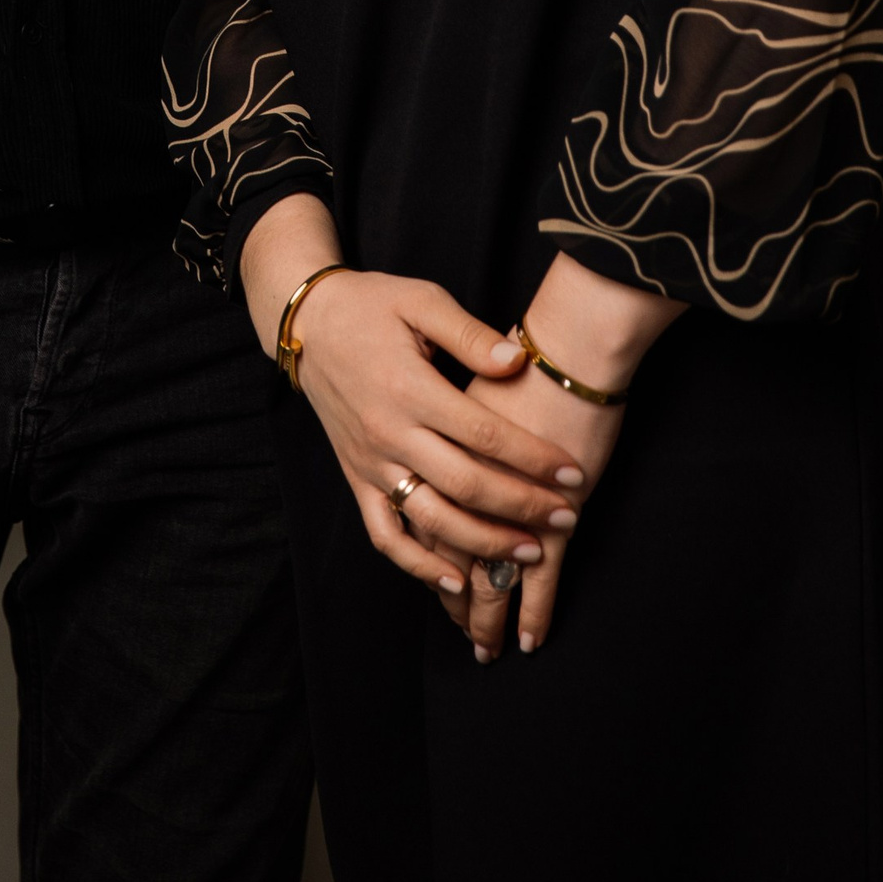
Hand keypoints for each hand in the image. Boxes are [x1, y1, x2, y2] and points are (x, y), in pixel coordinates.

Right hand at [239, 197, 583, 601]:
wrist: (310, 324)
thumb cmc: (373, 305)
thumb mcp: (422, 300)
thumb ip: (470, 334)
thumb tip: (516, 362)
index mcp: (409, 387)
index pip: (482, 433)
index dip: (531, 457)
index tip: (572, 472)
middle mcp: (389, 432)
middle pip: (465, 483)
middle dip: (522, 506)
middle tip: (567, 518)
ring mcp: (371, 462)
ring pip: (431, 518)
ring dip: (484, 542)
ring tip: (530, 553)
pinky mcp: (357, 479)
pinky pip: (385, 534)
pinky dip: (418, 565)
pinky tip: (455, 581)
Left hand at [443, 253, 684, 660]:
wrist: (578, 332)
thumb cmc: (531, 339)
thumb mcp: (453, 338)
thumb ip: (450, 391)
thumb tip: (442, 424)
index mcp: (440, 440)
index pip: (424, 511)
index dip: (428, 554)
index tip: (437, 583)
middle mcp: (468, 476)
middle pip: (451, 550)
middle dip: (458, 597)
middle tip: (462, 630)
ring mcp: (514, 500)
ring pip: (487, 572)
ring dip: (488, 612)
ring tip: (487, 644)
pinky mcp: (555, 510)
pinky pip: (540, 576)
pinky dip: (534, 609)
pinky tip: (531, 635)